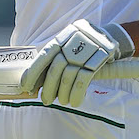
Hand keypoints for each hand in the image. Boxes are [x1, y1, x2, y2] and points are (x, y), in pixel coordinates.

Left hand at [19, 20, 134, 106]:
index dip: (33, 72)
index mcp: (63, 37)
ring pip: (69, 76)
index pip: (44, 56)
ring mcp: (87, 50)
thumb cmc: (84, 44)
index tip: (27, 86)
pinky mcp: (99, 59)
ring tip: (62, 101)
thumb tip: (38, 79)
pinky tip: (74, 101)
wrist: (112, 37)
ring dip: (63, 93)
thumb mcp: (69, 43)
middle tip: (45, 100)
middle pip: (56, 68)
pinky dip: (77, 93)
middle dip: (48, 88)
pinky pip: (83, 80)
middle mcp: (73, 42)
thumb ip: (55, 57)